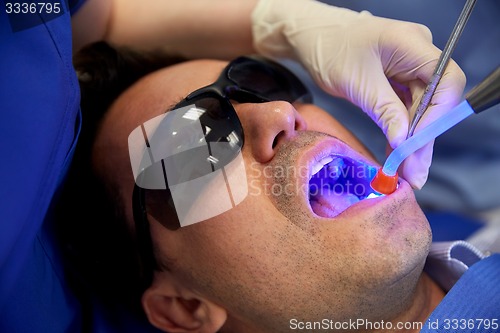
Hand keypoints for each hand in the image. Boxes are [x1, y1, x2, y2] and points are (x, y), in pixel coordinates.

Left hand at [252, 0, 465, 188]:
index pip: (446, 80)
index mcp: (413, 44)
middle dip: (423, 138)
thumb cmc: (331, 50)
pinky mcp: (397, 81)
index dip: (437, 115)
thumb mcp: (357, 83)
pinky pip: (405, 110)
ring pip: (421, 109)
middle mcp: (418, 55)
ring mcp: (409, 68)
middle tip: (415, 172)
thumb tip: (404, 142)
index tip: (416, 144)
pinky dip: (400, 132)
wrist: (313, 39)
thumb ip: (385, 110)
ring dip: (412, 141)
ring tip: (407, 173)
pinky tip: (397, 156)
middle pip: (435, 100)